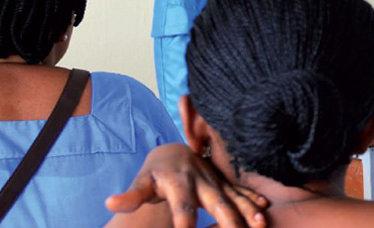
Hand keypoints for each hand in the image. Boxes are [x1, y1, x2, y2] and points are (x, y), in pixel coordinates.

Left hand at [106, 143, 267, 227]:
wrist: (174, 154)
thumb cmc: (156, 174)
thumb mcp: (142, 183)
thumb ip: (130, 196)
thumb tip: (110, 203)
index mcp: (179, 184)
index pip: (183, 208)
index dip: (185, 224)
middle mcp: (201, 182)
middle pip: (216, 203)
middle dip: (228, 219)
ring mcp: (215, 182)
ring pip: (233, 197)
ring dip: (247, 210)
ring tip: (259, 223)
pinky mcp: (224, 184)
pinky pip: (240, 192)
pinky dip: (252, 199)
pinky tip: (263, 209)